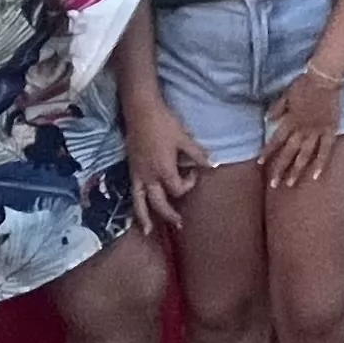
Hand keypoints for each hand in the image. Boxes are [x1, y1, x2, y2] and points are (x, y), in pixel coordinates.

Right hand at [125, 100, 206, 233]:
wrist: (141, 111)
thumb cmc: (164, 123)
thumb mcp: (184, 138)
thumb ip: (197, 154)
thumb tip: (212, 164)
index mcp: (165, 170)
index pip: (178, 188)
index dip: (189, 184)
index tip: (193, 172)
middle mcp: (150, 177)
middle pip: (161, 203)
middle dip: (170, 214)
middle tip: (179, 224)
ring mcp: (138, 175)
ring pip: (141, 203)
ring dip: (146, 218)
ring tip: (148, 232)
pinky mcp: (131, 170)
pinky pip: (133, 193)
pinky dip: (135, 205)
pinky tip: (136, 210)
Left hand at [263, 64, 343, 188]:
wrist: (325, 78)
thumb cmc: (305, 84)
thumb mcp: (287, 94)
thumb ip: (278, 108)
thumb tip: (268, 119)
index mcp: (290, 120)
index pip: (276, 140)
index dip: (268, 151)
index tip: (260, 162)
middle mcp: (301, 129)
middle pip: (288, 152)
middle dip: (280, 168)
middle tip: (273, 184)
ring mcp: (316, 131)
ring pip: (305, 154)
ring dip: (296, 170)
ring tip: (289, 184)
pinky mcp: (330, 130)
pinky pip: (325, 149)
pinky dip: (321, 163)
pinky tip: (316, 176)